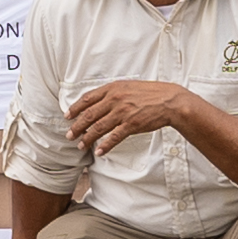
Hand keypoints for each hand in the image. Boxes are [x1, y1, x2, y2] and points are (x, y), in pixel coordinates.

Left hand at [61, 79, 190, 154]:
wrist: (169, 101)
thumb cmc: (150, 93)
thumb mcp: (128, 86)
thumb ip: (113, 93)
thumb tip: (98, 101)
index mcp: (113, 88)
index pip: (87, 98)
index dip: (75, 108)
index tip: (68, 116)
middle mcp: (115, 99)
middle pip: (89, 115)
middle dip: (77, 126)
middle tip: (69, 135)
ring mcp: (123, 112)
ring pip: (98, 127)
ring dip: (87, 138)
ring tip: (81, 145)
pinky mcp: (131, 125)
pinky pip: (114, 137)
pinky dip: (105, 146)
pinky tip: (100, 152)